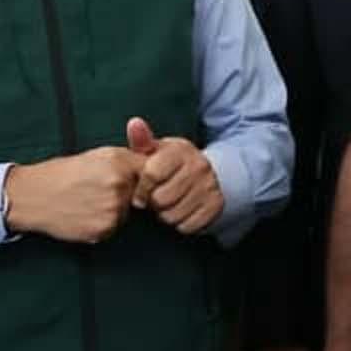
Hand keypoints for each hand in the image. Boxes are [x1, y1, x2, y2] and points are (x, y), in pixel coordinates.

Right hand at [2, 148, 141, 243]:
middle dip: (126, 193)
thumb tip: (151, 167)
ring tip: (87, 200)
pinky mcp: (103, 230)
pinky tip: (83, 213)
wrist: (32, 196)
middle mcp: (118, 186)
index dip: (141, 175)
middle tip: (97, 189)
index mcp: (117, 162)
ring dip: (113, 209)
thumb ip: (124, 160)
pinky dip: (101, 222)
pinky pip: (112, 227)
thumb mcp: (94, 155)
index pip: (150, 170)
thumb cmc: (60, 173)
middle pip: (139, 194)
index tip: (132, 178)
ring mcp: (112, 211)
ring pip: (125, 213)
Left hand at [125, 116, 223, 233]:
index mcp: (180, 150)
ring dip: (165, 216)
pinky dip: (180, 224)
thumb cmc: (169, 164)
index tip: (139, 194)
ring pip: (173, 215)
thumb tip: (134, 123)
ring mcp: (210, 185)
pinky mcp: (216, 205)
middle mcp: (199, 165)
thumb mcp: (155, 151)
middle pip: (161, 199)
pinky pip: (188, 226)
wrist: (204, 175)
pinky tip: (180, 212)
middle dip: (154, 203)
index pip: (151, 174)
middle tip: (156, 199)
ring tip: (168, 206)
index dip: (141, 189)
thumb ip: (142, 141)